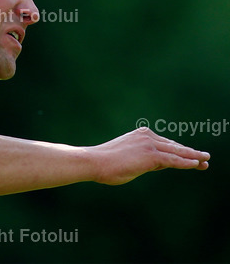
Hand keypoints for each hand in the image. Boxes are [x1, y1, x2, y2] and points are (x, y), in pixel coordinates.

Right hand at [91, 127, 209, 184]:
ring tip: (205, 159)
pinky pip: (174, 160)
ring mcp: (149, 144)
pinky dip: (187, 162)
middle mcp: (146, 136)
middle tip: (204, 157)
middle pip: (174, 146)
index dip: (179, 151)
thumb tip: (159, 164)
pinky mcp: (151, 155)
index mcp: (140, 135)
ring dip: (193, 156)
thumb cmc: (105, 164)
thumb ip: (145, 159)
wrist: (94, 161)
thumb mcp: (128, 159)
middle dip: (190, 153)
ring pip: (177, 152)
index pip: (165, 144)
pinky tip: (197, 164)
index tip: (190, 156)